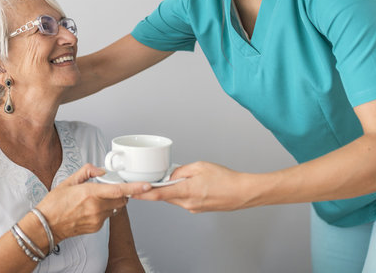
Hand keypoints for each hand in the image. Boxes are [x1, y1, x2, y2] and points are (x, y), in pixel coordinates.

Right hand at [36, 164, 151, 241]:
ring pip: (115, 208)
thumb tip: (101, 170)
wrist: (46, 226)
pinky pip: (107, 216)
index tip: (147, 185)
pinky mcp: (96, 227)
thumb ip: (87, 172)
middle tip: (112, 187)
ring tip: (96, 199)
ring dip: (113, 201)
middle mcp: (96, 208)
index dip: (135, 188)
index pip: (119, 190)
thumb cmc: (54, 203)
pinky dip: (104, 210)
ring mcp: (97, 219)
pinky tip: (90, 209)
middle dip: (123, 192)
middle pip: (122, 199)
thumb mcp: (68, 181)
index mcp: (90, 193)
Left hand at [133, 161, 251, 212]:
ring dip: (172, 189)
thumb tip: (170, 175)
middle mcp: (188, 203)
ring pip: (174, 198)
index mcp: (187, 191)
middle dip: (158, 188)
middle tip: (155, 179)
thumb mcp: (200, 166)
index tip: (133, 192)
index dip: (144, 194)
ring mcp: (193, 208)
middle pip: (165, 196)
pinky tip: (192, 185)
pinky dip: (182, 192)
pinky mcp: (198, 209)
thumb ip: (181, 171)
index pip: (159, 194)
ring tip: (183, 179)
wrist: (241, 193)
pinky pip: (184, 200)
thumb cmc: (225, 179)